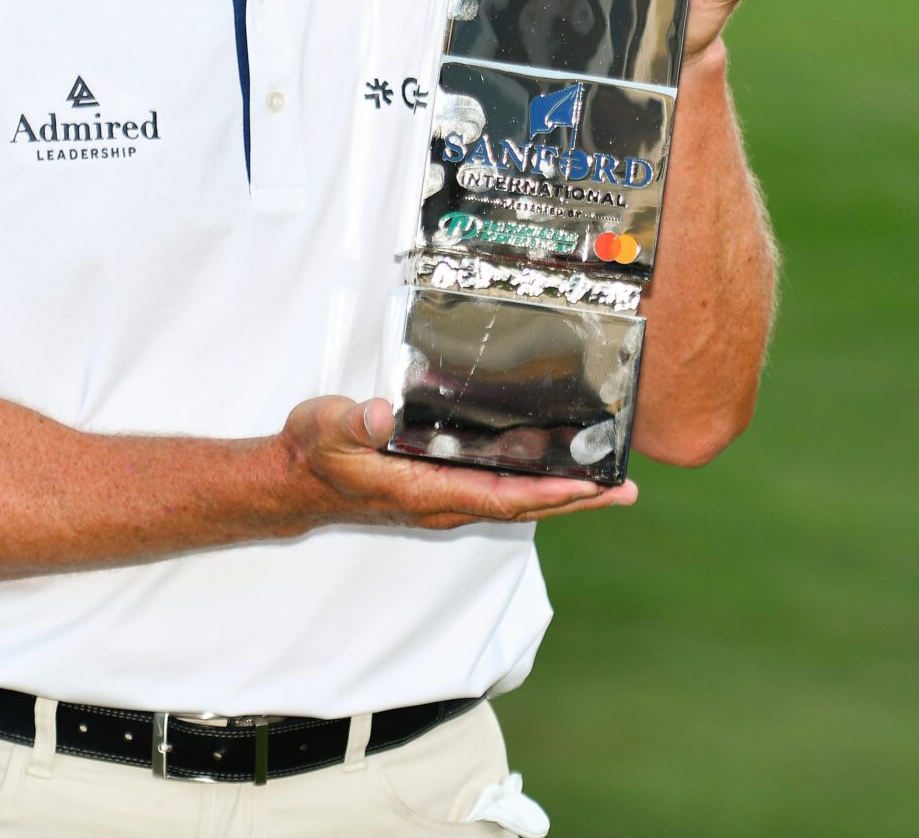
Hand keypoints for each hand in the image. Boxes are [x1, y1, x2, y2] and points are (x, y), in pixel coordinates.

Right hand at [282, 396, 637, 529]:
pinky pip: (499, 489)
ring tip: (606, 481)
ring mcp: (443, 499)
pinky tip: (552, 467)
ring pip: (515, 499)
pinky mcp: (439, 488)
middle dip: (575, 498)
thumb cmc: (314, 453)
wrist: (294, 480)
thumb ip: (354, 422)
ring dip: (561, 493)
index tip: (591, 485)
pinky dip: (534, 482)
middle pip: (523, 504)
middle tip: (625, 488)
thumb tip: (382, 414)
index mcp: (425, 492)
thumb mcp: (327, 427)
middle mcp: (442, 502)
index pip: (500, 496)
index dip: (548, 493)